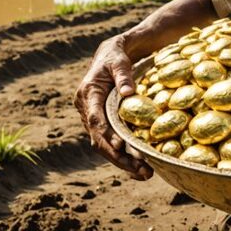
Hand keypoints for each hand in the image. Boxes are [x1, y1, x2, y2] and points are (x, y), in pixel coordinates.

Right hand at [74, 34, 153, 180]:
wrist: (108, 56)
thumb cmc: (115, 57)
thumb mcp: (119, 61)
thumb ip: (123, 75)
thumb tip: (127, 93)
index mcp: (87, 94)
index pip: (95, 118)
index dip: (105, 134)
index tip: (119, 147)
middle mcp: (86, 109)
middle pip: (98, 139)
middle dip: (118, 157)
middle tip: (141, 170)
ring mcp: (92, 118)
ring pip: (103, 145)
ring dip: (122, 161)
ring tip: (144, 174)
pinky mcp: (101, 123)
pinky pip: (109, 143)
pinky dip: (122, 156)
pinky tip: (139, 167)